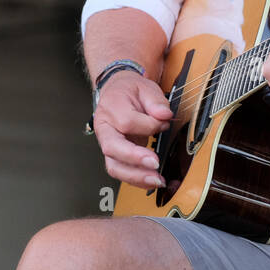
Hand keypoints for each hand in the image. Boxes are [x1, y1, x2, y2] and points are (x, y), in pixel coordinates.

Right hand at [92, 71, 172, 189]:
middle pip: (112, 147)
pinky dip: (136, 180)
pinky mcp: (114, 155)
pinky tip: (152, 181)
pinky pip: (120, 171)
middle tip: (155, 163)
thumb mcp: (145, 87)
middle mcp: (104, 128)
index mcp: (111, 108)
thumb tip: (164, 116)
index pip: (128, 122)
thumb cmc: (130, 91)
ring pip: (114, 166)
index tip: (164, 123)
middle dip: (135, 158)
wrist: (116, 93)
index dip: (149, 125)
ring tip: (156, 180)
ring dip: (135, 176)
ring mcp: (107, 144)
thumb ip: (155, 101)